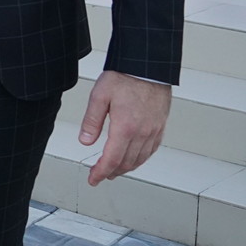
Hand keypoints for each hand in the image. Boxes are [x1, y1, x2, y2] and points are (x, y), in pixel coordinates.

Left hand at [78, 70, 170, 185]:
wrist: (148, 66)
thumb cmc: (124, 77)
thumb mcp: (99, 96)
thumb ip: (91, 121)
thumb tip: (85, 141)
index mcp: (125, 127)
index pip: (112, 159)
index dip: (101, 172)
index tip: (93, 179)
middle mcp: (142, 132)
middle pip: (126, 162)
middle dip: (111, 172)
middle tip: (99, 175)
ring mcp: (153, 130)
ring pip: (140, 159)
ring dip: (126, 168)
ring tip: (113, 171)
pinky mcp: (160, 126)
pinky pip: (151, 150)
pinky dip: (140, 159)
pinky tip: (133, 159)